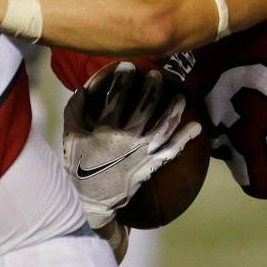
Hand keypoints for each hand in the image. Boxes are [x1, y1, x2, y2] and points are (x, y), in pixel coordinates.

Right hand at [63, 62, 201, 228]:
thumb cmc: (80, 165)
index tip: (128, 66)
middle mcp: (127, 139)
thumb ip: (76, 109)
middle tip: (156, 75)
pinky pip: (172, 151)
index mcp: (105, 129)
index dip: (122, 78)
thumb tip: (85, 86)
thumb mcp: (70, 135)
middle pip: (144, 107)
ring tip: (180, 96)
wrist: (91, 200)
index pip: (116, 96)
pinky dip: (185, 138)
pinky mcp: (151, 165)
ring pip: (163, 126)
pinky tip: (196, 126)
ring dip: (173, 109)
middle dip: (152, 88)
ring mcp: (142, 153)